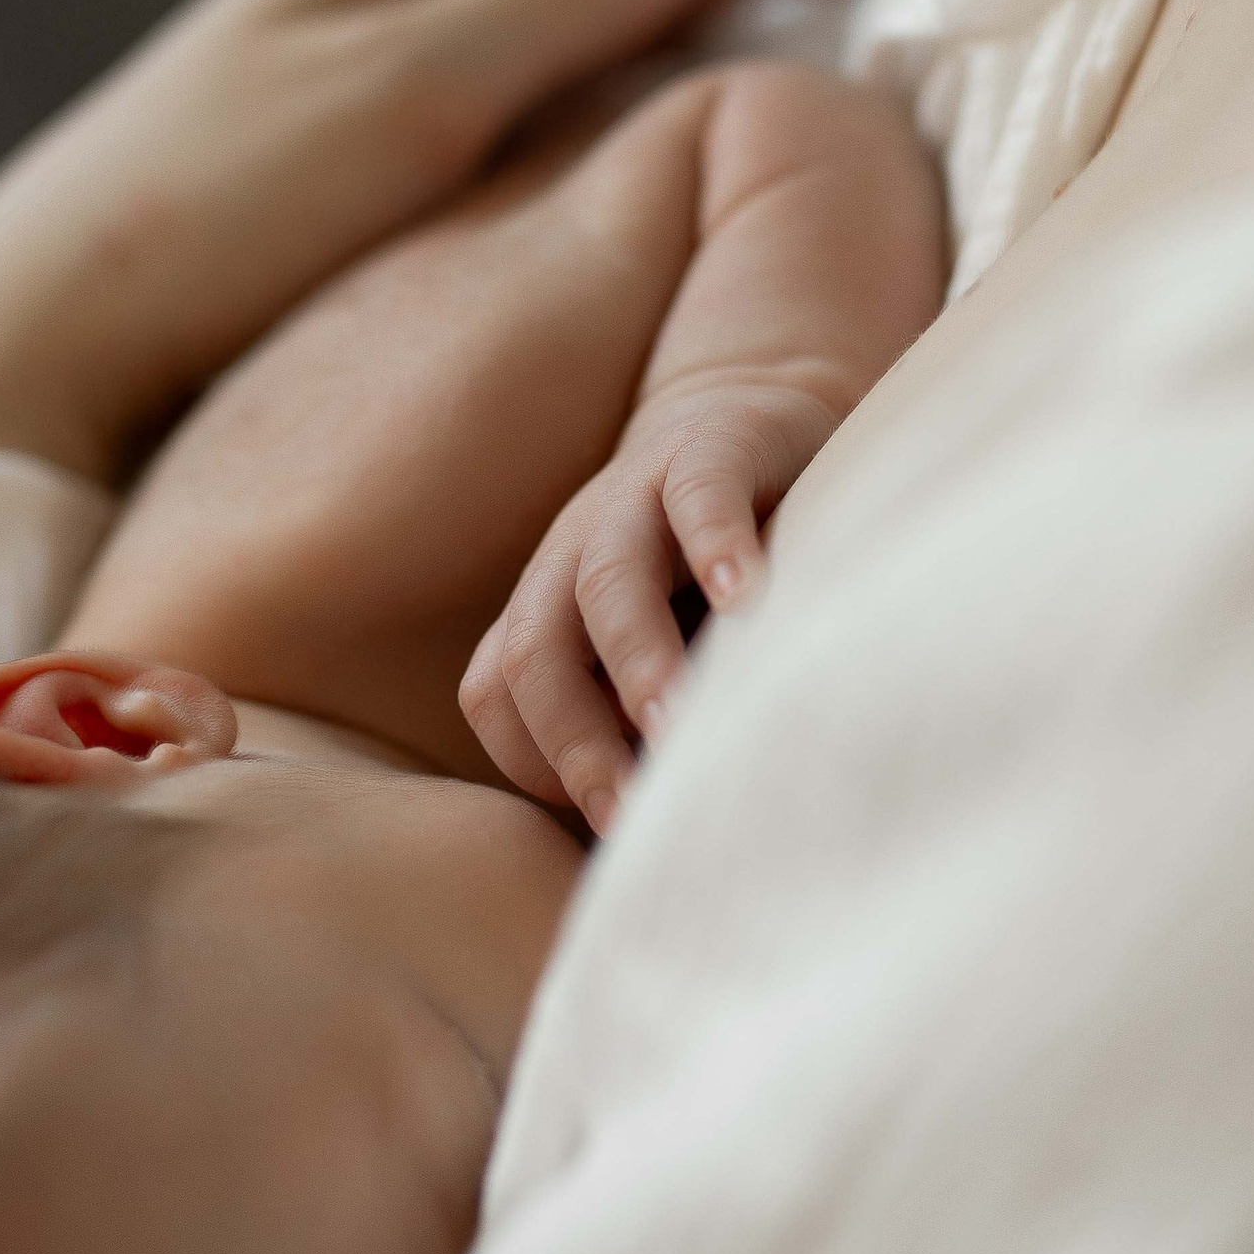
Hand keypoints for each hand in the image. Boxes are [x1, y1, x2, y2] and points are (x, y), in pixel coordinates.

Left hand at [0, 0, 879, 482]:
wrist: (22, 353)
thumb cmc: (207, 224)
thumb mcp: (405, 99)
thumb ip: (552, 2)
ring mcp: (325, 70)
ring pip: (526, 18)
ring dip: (641, 21)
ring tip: (746, 49)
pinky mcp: (304, 161)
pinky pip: (483, 92)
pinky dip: (572, 93)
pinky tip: (601, 140)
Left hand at [461, 376, 837, 829]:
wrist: (753, 412)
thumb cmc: (710, 570)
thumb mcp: (667, 642)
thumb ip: (645, 719)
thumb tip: (661, 840)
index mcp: (547, 609)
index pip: (500, 698)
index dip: (539, 764)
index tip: (609, 827)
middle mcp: (571, 556)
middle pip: (536, 653)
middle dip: (576, 741)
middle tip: (630, 814)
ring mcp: (633, 496)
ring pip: (605, 579)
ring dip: (636, 658)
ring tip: (675, 724)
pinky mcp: (708, 448)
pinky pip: (699, 496)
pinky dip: (717, 545)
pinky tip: (749, 601)